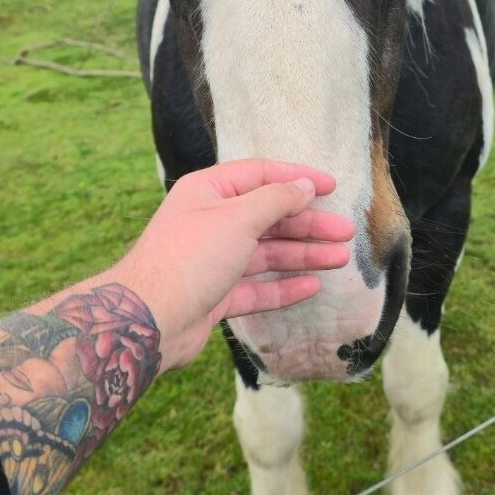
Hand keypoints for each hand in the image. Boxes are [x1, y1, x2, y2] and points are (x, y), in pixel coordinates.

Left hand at [110, 160, 354, 370]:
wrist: (149, 319)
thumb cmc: (190, 257)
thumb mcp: (239, 218)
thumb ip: (276, 199)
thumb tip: (303, 185)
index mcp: (209, 192)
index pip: (261, 175)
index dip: (298, 179)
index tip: (332, 186)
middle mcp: (210, 222)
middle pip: (268, 217)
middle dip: (308, 224)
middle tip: (345, 232)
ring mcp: (213, 261)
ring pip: (266, 254)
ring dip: (303, 255)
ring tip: (339, 259)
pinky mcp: (215, 295)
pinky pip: (257, 287)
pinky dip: (284, 287)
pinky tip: (311, 287)